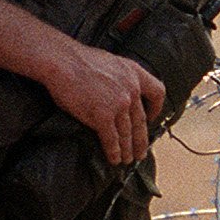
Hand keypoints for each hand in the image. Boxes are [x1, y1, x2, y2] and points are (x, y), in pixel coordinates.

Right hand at [44, 40, 165, 165]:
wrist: (61, 60)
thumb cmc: (78, 59)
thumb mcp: (110, 62)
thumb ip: (121, 77)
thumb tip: (119, 90)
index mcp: (134, 73)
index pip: (157, 92)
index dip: (156, 108)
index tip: (152, 119)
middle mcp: (132, 89)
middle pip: (141, 121)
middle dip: (141, 141)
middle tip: (141, 153)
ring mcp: (119, 103)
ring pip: (127, 133)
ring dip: (128, 150)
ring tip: (127, 160)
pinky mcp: (103, 115)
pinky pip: (111, 139)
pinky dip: (113, 151)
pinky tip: (114, 159)